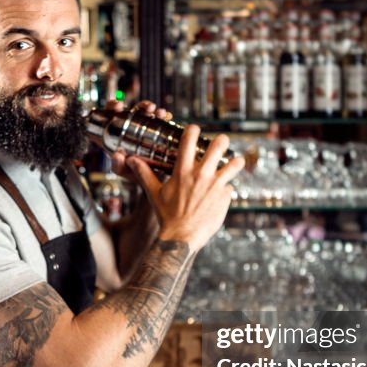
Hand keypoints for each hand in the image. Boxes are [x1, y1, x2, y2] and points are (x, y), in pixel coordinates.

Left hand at [104, 99, 169, 181]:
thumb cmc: (137, 174)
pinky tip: (164, 115)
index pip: (111, 114)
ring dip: (148, 107)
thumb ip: (118, 166)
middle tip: (142, 108)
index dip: (112, 106)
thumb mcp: (126, 171)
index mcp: (117, 134)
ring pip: (144, 111)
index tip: (118, 106)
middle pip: (131, 109)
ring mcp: (144, 127)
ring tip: (154, 110)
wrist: (156, 180)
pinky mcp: (157, 129)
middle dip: (133, 104)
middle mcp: (130, 127)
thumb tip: (117, 155)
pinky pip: (159, 118)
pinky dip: (161, 114)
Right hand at [125, 125, 243, 252]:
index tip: (195, 129)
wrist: (181, 237)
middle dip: (222, 140)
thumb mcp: (154, 193)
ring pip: (235, 163)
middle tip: (221, 142)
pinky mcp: (225, 197)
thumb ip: (145, 174)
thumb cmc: (167, 215)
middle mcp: (202, 174)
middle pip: (219, 145)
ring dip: (235, 161)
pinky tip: (220, 194)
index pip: (189, 139)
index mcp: (183, 170)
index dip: (194, 130)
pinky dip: (226, 189)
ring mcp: (216, 185)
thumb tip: (131, 161)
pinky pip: (230, 187)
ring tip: (235, 162)